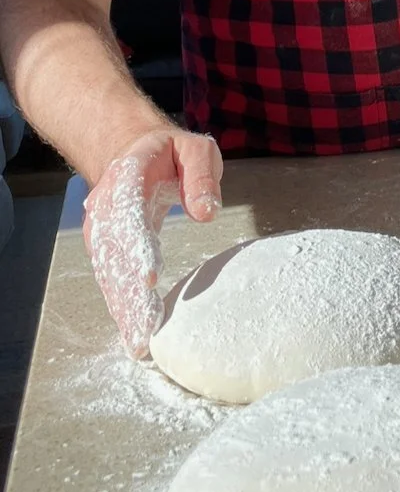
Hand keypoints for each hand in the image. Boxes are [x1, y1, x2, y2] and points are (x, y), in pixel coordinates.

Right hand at [83, 128, 222, 359]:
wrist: (133, 152)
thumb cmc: (171, 154)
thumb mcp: (195, 149)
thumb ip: (201, 176)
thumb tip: (206, 212)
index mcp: (127, 176)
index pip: (129, 212)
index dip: (137, 245)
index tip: (150, 276)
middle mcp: (106, 206)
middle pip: (114, 252)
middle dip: (128, 292)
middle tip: (145, 328)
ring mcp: (102, 228)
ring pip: (108, 272)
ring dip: (122, 308)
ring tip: (138, 342)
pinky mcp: (106, 247)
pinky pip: (110, 279)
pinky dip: (120, 305)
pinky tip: (132, 332)